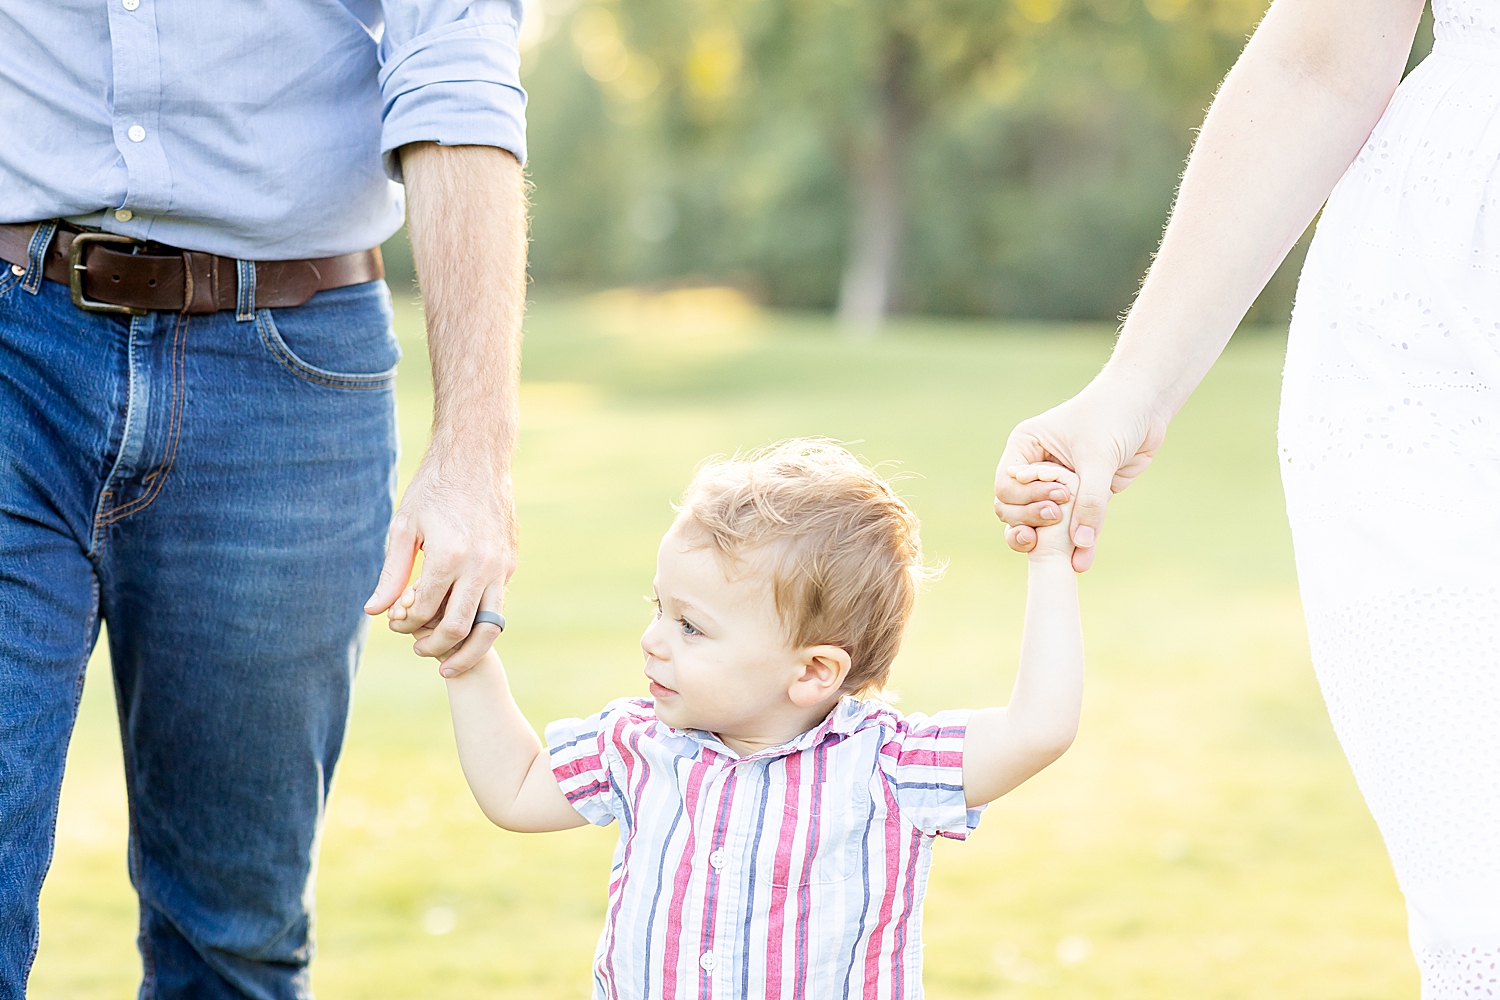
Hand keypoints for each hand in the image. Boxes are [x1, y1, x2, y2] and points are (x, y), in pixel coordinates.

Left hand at [364, 449, 516, 675]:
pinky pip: (498, 606)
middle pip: (458, 628)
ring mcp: (501, 567)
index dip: (405, 624)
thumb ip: (392, 573)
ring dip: (467, 651)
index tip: (395, 621)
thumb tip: (375, 611)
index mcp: (448, 557)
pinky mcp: (510, 565)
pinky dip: (480, 624)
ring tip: (448, 663)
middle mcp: (480, 566)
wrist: (477, 460)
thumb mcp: (404, 528)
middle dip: (433, 646)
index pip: (425, 611)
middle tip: (417, 650)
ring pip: (490, 627)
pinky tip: (462, 625)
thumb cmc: (433, 490)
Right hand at [994, 371, 1167, 571]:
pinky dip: (1075, 545)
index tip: (1059, 497)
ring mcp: (1054, 486)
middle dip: (1030, 520)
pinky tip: (1081, 562)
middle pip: (1011, 509)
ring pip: (1035, 523)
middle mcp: (1033, 470)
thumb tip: (1079, 545)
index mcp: (1024, 448)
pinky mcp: (1079, 500)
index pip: (1006, 485)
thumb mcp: (1098, 457)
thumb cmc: (1112, 417)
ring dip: (1045, 539)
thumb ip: (1089, 501)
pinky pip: (1069, 528)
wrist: (1145, 409)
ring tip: (1063, 554)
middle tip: (1057, 519)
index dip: (1026, 499)